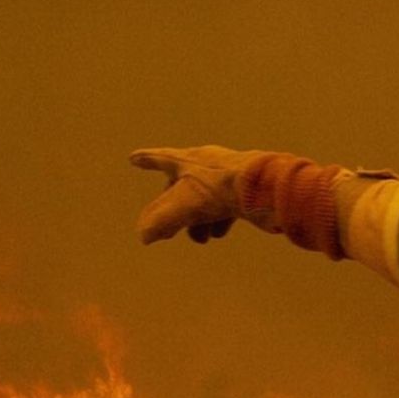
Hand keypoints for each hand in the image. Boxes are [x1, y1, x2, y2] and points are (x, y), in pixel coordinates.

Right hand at [129, 145, 278, 243]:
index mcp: (189, 160)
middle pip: (183, 186)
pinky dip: (218, 220)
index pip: (162, 159)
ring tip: (198, 239)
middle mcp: (208, 164)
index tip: (133, 159)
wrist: (265, 187)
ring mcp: (229, 176)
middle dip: (173, 209)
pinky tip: (217, 234)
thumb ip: (159, 222)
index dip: (147, 161)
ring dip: (197, 220)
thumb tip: (144, 235)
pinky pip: (226, 205)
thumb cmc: (221, 189)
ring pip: (205, 199)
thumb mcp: (183, 206)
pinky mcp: (246, 189)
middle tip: (167, 229)